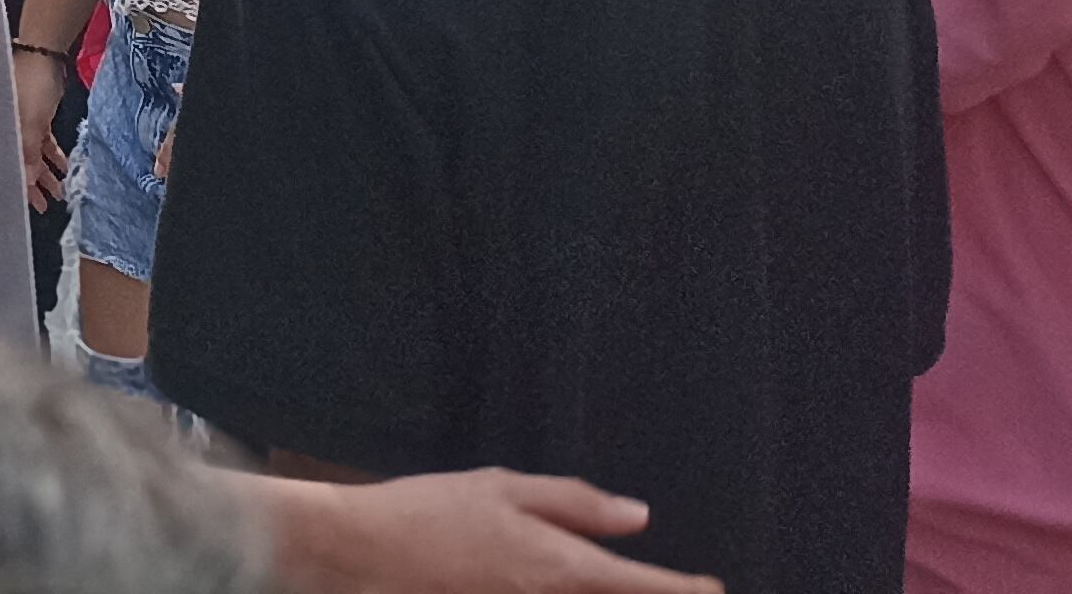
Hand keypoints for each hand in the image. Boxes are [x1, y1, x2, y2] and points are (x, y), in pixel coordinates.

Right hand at [14, 45, 72, 206]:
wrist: (43, 53)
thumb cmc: (30, 85)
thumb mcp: (31, 123)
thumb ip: (28, 154)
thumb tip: (26, 183)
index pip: (5, 164)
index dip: (17, 187)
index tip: (28, 207)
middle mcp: (8, 128)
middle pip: (19, 162)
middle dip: (33, 185)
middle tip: (45, 206)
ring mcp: (22, 122)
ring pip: (33, 154)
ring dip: (47, 173)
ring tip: (60, 191)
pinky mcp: (36, 115)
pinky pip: (43, 142)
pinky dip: (53, 155)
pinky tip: (64, 167)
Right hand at [249, 470, 717, 593]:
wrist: (358, 555)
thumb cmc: (425, 513)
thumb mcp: (500, 488)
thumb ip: (574, 503)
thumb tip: (638, 517)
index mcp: (562, 566)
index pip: (648, 588)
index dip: (690, 591)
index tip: (713, 589)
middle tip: (680, 589)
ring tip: (620, 583)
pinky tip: (561, 586)